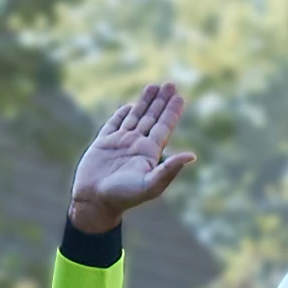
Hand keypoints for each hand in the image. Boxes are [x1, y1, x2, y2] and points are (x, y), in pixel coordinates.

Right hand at [68, 80, 198, 234]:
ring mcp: (119, 143)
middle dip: (161, 101)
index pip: (164, 127)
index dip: (172, 111)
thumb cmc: (124, 197)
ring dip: (144, 102)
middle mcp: (136, 145)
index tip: (180, 96)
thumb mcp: (150, 185)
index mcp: (149, 153)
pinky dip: (121, 114)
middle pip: (152, 118)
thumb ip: (170, 170)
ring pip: (135, 117)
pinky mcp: (102, 144)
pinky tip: (129, 106)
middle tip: (170, 84)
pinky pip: (114, 124)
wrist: (95, 202)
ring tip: (153, 86)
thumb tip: (193, 156)